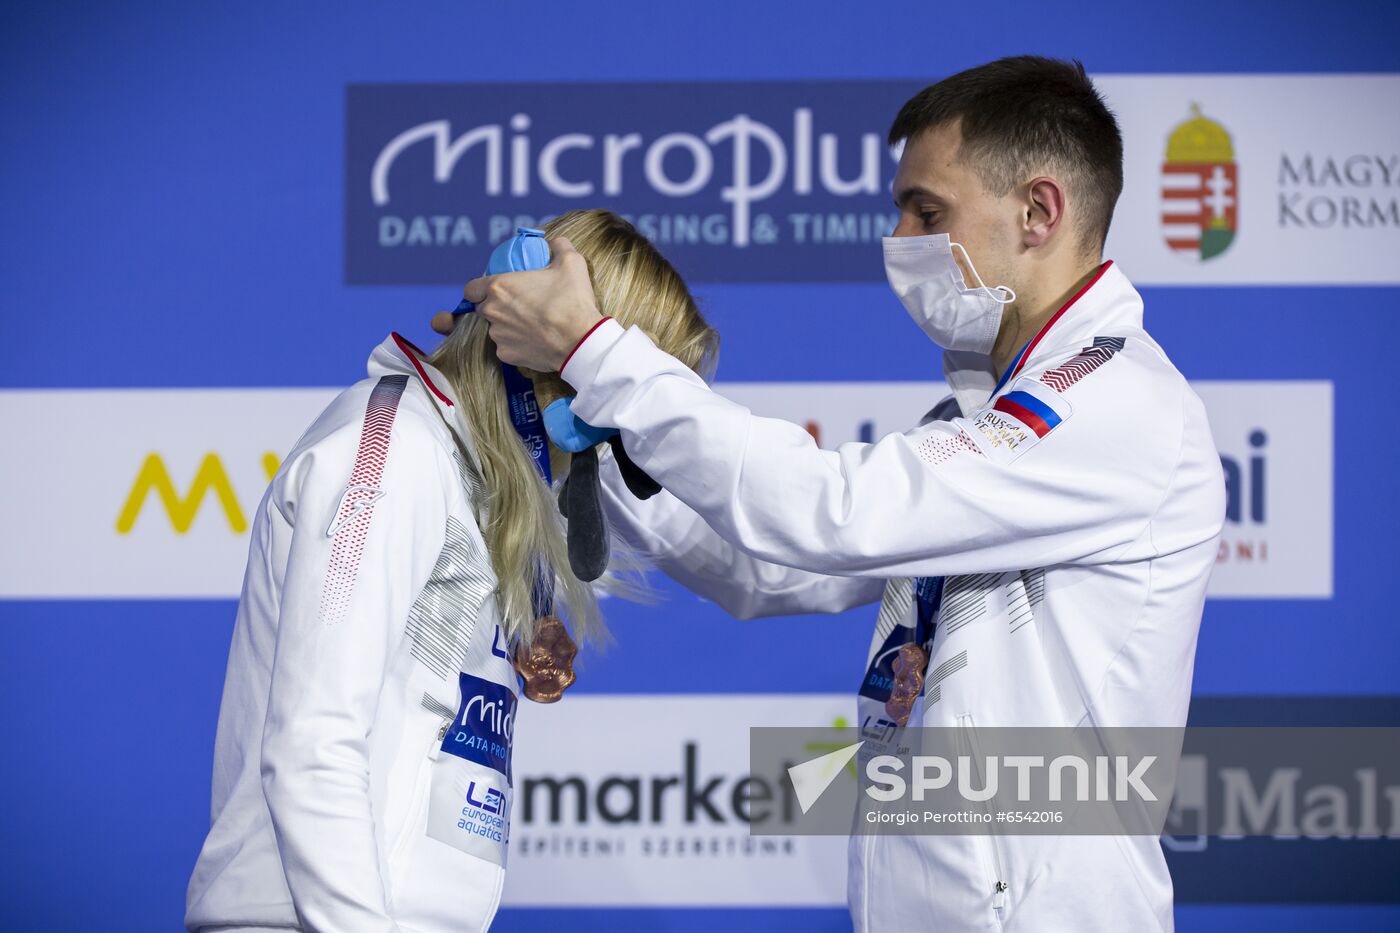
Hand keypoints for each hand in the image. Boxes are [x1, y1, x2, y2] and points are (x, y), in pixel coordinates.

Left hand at [463, 236, 604, 371]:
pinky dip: (517, 344)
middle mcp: (492, 312)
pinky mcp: (507, 355)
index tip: (494, 290)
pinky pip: (507, 348)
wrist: (581, 342)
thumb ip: (560, 246)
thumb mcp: (572, 263)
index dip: (480, 289)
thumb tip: (556, 241)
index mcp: (499, 287)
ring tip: (532, 325)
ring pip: (496, 329)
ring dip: (508, 326)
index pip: (471, 288)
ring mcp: (498, 336)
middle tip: (520, 305)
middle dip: (497, 307)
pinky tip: (535, 340)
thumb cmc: (572, 301)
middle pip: (483, 309)